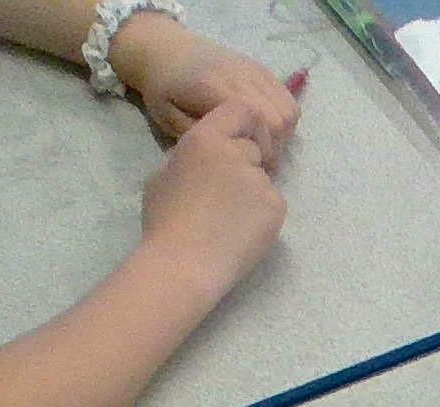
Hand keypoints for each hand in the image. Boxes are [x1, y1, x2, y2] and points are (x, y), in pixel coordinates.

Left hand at [112, 16, 300, 159]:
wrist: (166, 50)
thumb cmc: (164, 90)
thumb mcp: (168, 118)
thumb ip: (200, 137)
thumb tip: (232, 156)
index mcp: (213, 87)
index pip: (258, 120)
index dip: (262, 148)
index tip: (249, 165)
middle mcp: (238, 74)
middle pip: (280, 117)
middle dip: (275, 146)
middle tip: (258, 160)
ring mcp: (252, 69)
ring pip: (289, 108)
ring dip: (282, 134)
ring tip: (262, 145)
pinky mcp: (259, 69)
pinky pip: (286, 97)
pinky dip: (284, 117)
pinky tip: (266, 128)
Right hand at [135, 98, 286, 303]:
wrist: (185, 265)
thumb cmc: (166, 222)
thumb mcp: (164, 174)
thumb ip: (190, 155)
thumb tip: (206, 154)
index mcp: (205, 138)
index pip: (240, 109)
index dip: (243, 123)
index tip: (238, 141)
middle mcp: (237, 152)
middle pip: (253, 146)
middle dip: (245, 163)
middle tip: (226, 193)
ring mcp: (260, 181)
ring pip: (263, 177)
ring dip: (252, 191)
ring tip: (229, 219)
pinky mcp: (276, 207)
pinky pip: (273, 202)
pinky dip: (262, 214)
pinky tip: (241, 231)